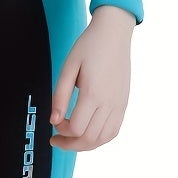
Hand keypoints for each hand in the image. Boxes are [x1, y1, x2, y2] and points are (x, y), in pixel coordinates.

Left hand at [51, 4, 134, 151]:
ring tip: (72, 139)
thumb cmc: (89, 46)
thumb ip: (60, 96)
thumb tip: (54, 121)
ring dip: (85, 144)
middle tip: (57, 139)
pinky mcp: (124, 103)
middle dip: (70, 144)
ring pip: (104, 138)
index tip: (54, 123)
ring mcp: (119, 104)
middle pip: (90, 139)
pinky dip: (100, 138)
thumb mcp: (68, 67)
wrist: (114, 33)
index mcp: (93, 93)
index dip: (62, 131)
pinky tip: (89, 132)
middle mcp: (109, 102)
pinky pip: (114, 130)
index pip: (77, 128)